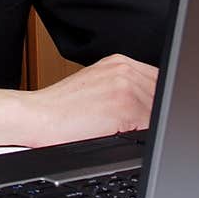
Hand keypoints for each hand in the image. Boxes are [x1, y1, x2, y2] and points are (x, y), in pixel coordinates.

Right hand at [16, 55, 157, 148]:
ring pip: (158, 109)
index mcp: (118, 62)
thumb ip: (123, 86)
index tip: (155, 112)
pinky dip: (143, 134)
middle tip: (137, 126)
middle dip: (156, 112)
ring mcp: (125, 85)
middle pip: (161, 93)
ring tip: (125, 131)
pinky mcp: (123, 105)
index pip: (157, 78)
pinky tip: (123, 135)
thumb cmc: (61, 109)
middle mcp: (123, 68)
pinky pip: (150, 123)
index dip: (159, 98)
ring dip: (149, 124)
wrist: (37, 116)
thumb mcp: (96, 87)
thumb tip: (148, 103)